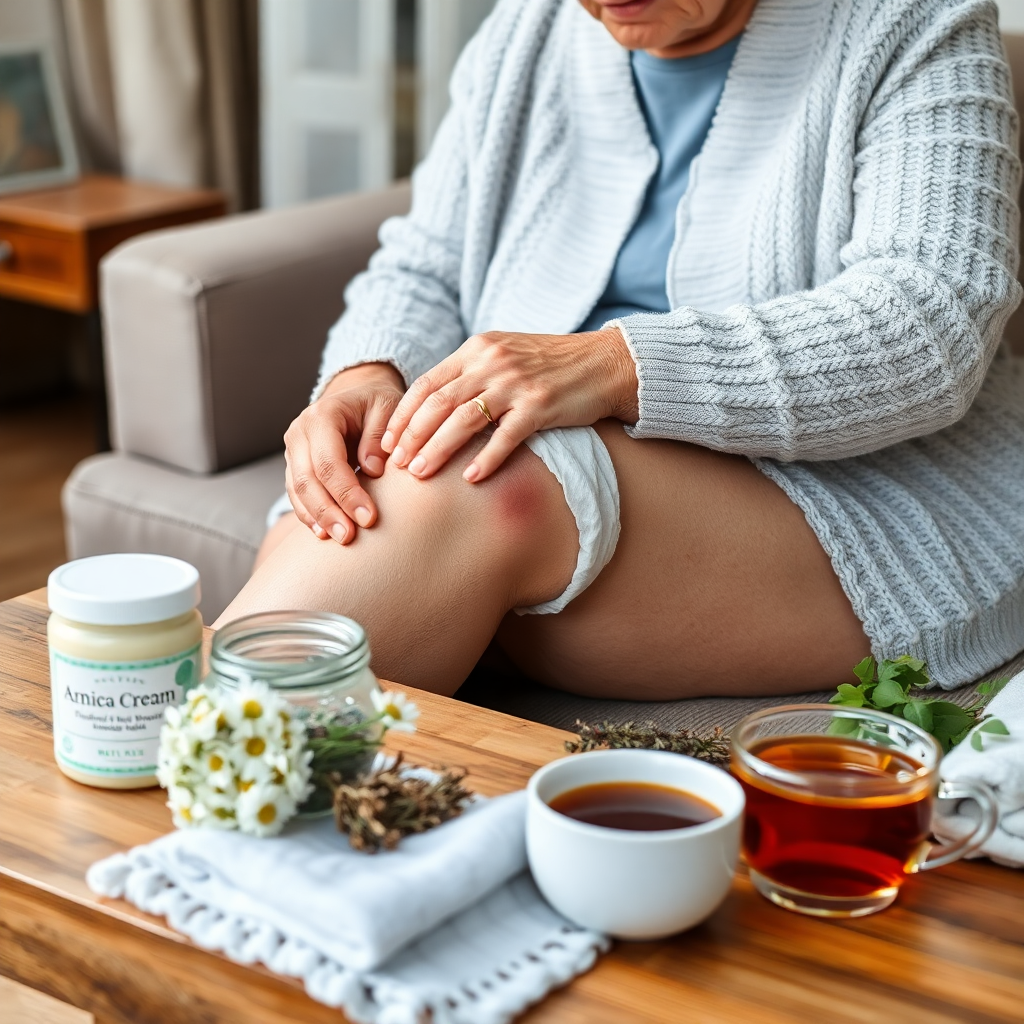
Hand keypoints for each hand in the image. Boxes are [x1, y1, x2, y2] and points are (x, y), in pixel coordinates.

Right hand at [284, 362, 404, 543]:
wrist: (358, 397)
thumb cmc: (377, 403)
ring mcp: (294, 450)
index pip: (329, 462)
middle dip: (329, 511)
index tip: (369, 517)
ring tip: (340, 540)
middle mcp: (300, 432)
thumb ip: (380, 435)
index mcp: (322, 415)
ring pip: (297, 490)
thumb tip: (372, 470)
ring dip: (318, 517)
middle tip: (350, 536)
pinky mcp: (295, 466)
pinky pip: (296, 494)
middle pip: (306, 479)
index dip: (347, 493)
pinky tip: (323, 533)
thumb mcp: (388, 407)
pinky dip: (309, 514)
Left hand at [380, 328, 637, 481]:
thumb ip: (472, 373)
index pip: (426, 384)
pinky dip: (484, 460)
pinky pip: (504, 438)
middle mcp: (492, 363)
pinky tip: (470, 479)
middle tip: (395, 466)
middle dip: (411, 437)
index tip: (386, 442)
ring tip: (419, 475)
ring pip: (462, 421)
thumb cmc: (552, 365)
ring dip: (436, 450)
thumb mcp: (506, 355)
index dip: (402, 415)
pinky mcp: (540, 406)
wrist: (605, 362)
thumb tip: (434, 406)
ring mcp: (515, 384)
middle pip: (437, 404)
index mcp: (478, 349)